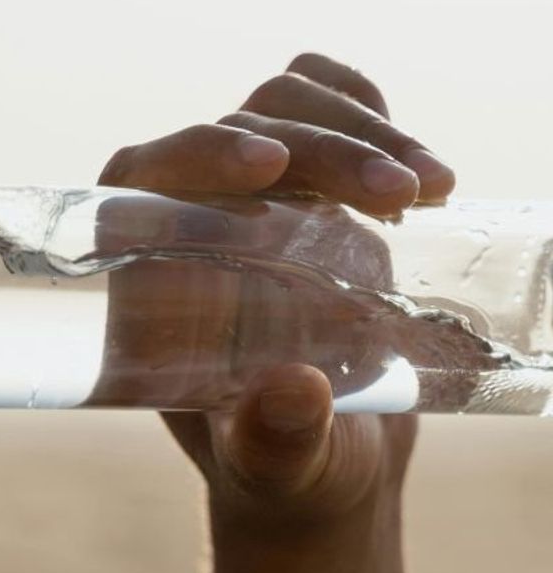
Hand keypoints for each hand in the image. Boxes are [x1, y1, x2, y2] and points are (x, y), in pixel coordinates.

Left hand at [96, 53, 454, 572]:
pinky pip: (322, 106)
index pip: (141, 177)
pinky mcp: (303, 181)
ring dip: (359, 129)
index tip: (269, 165)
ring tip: (432, 189)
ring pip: (282, 107)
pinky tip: (416, 162)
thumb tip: (295, 393)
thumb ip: (277, 441)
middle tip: (402, 194)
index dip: (195, 154)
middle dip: (320, 148)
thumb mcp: (278, 467)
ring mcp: (246, 190)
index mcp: (140, 270)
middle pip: (231, 131)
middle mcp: (184, 215)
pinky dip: (368, 109)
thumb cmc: (280, 465)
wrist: (325, 455)